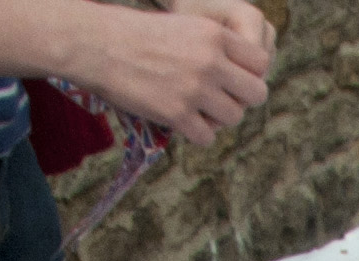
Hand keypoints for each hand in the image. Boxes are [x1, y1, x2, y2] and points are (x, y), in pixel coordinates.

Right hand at [72, 3, 271, 143]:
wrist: (99, 45)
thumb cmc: (136, 34)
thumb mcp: (184, 26)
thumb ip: (212, 46)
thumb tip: (234, 71)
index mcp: (216, 35)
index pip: (260, 62)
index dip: (249, 75)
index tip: (232, 80)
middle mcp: (211, 62)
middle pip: (256, 93)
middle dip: (241, 99)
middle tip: (220, 100)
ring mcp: (195, 89)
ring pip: (233, 117)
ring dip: (218, 119)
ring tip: (198, 111)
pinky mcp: (176, 114)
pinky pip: (206, 137)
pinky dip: (197, 134)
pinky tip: (182, 123)